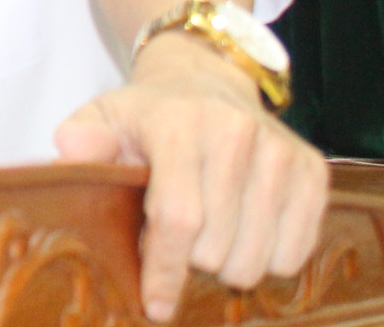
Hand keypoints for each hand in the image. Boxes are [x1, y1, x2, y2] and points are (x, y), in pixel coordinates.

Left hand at [53, 34, 327, 321]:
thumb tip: (71, 155)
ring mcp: (280, 153)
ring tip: (210, 234)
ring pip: (259, 259)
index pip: (178, 218)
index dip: (166, 270)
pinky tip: (244, 232)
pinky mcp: (313, 170)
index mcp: (180, 125)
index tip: (156, 307)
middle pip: (218, 249)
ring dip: (229, 265)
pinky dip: (268, 259)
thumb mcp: (103, 117)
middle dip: (192, 262)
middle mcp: (237, 135)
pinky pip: (296, 252)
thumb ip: (82, 140)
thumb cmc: (148, 114)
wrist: (205, 80)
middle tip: (179, 240)